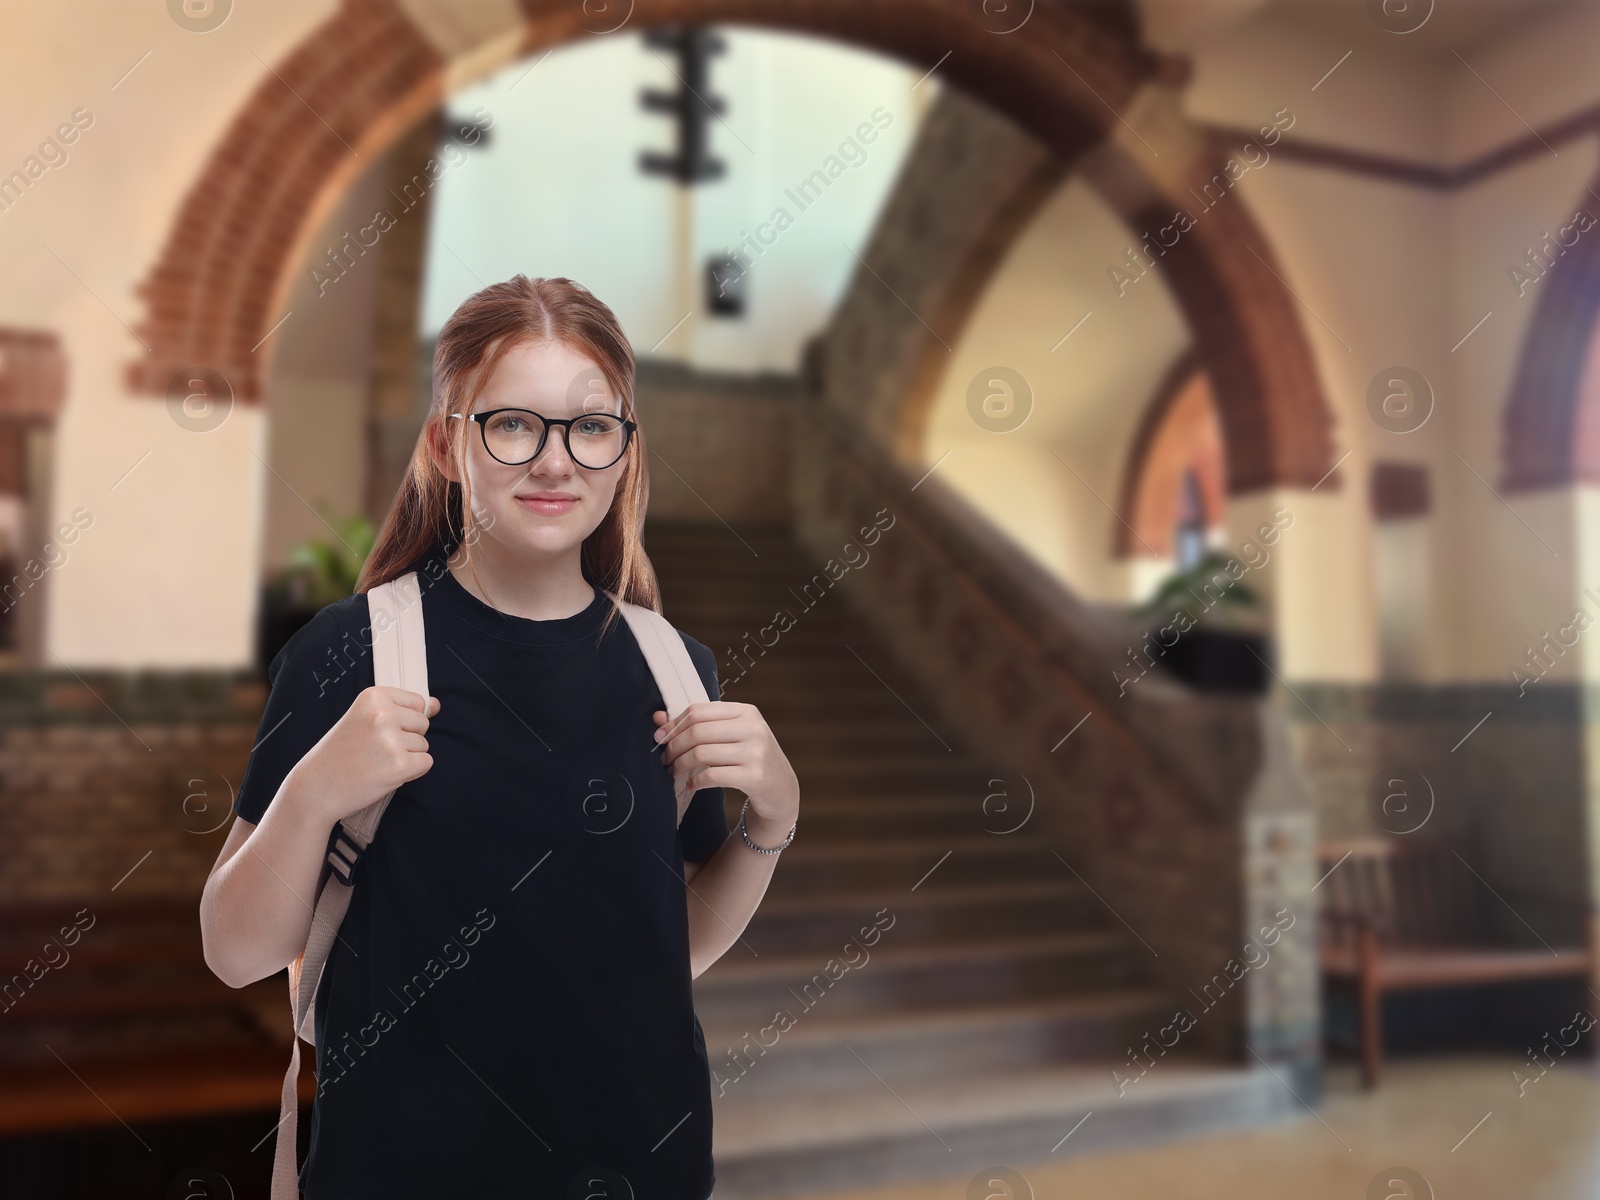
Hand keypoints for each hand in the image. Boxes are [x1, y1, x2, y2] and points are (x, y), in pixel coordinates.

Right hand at [292, 686, 440, 826]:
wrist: (316, 787)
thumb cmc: (341, 752)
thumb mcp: (364, 718)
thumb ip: (400, 709)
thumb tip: (436, 705)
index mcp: (374, 696)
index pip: (417, 702)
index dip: (403, 721)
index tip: (378, 731)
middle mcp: (383, 714)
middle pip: (423, 723)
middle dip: (406, 738)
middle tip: (375, 750)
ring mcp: (391, 740)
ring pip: (424, 745)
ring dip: (406, 756)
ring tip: (376, 762)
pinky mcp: (399, 765)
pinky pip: (426, 763)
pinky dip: (411, 772)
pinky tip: (385, 774)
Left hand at [653, 701, 798, 831]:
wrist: (781, 789)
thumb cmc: (750, 758)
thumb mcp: (732, 735)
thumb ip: (699, 725)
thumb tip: (658, 718)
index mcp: (747, 712)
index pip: (700, 711)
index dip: (674, 724)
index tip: (660, 737)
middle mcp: (753, 728)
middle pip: (697, 732)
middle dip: (674, 746)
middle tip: (664, 758)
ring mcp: (756, 753)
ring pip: (701, 753)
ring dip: (680, 764)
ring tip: (673, 771)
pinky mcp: (754, 777)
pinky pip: (712, 776)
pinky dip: (695, 781)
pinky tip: (690, 784)